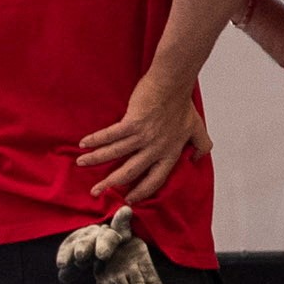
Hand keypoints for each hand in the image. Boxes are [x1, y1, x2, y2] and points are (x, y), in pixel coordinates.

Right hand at [73, 78, 195, 203]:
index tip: (129, 199)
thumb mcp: (197, 128)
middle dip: (110, 183)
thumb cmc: (182, 104)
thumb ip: (201, 145)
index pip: (155, 179)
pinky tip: (84, 144)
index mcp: (169, 153)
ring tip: (81, 164)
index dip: (142, 191)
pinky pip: (111, 135)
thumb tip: (198, 157)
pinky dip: (96, 140)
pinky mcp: (132, 123)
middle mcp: (155, 148)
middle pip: (130, 172)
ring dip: (96, 159)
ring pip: (115, 153)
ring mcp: (143, 136)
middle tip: (96, 191)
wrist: (172, 84)